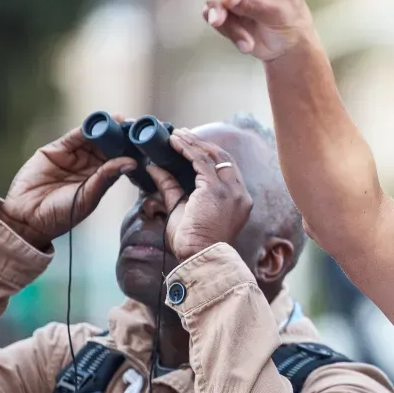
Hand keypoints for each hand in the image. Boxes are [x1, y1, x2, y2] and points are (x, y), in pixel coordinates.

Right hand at [0, 118, 135, 249]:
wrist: (27, 218)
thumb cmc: (61, 214)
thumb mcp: (88, 197)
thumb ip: (106, 177)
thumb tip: (132, 162)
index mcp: (101, 178)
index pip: (119, 159)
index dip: (131, 149)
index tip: (147, 141)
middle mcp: (88, 165)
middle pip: (108, 146)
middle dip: (122, 135)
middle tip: (137, 125)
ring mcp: (73, 156)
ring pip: (92, 139)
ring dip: (106, 129)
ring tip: (121, 120)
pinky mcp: (55, 150)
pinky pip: (73, 138)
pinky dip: (85, 129)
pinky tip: (98, 123)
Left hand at [145, 130, 252, 260]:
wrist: (200, 258)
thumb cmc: (193, 243)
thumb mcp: (181, 210)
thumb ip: (171, 188)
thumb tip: (154, 168)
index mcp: (238, 200)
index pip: (227, 169)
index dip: (209, 155)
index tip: (192, 146)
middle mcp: (239, 193)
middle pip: (223, 158)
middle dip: (202, 144)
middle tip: (183, 134)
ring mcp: (230, 191)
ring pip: (212, 156)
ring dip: (193, 143)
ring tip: (176, 134)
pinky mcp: (215, 190)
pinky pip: (200, 162)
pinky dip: (187, 149)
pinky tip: (175, 142)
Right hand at [204, 0, 314, 61]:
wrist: (286, 47)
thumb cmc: (289, 21)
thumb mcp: (276, 11)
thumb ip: (252, 2)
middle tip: (222, 13)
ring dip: (224, 20)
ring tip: (244, 40)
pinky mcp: (224, 10)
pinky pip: (213, 15)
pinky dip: (227, 31)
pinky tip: (245, 44)